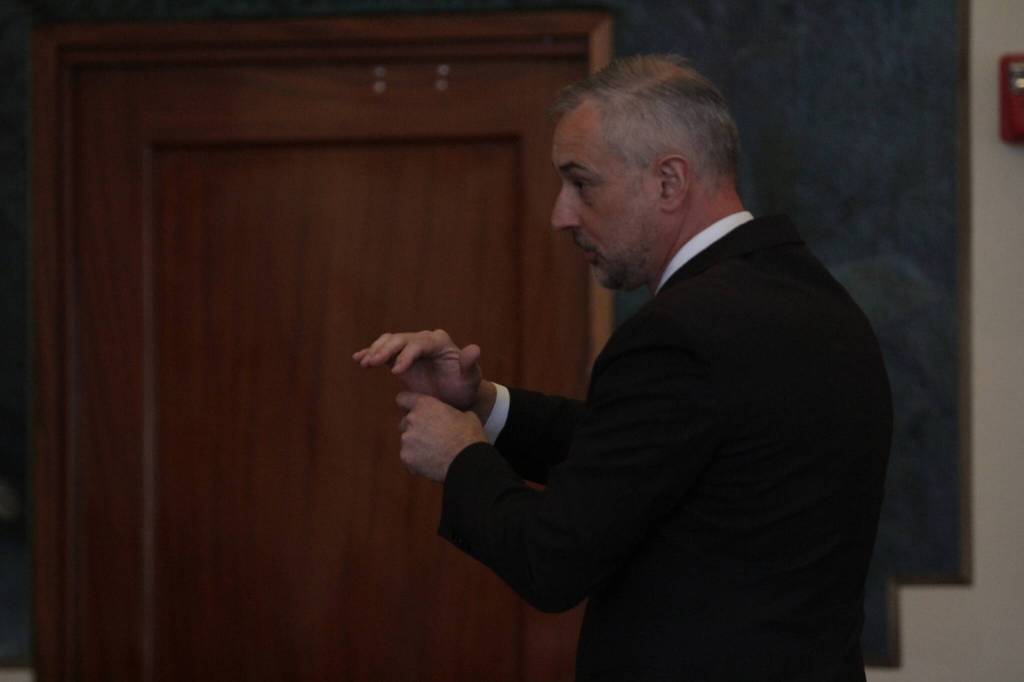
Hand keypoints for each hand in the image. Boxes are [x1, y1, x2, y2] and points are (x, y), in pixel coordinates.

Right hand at [353, 330, 481, 410]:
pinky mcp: (400, 357)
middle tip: (372, 363)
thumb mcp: (470, 379)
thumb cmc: (464, 388)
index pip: (419, 344)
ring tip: (364, 362)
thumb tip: (474, 349)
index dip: (406, 355)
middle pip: (401, 339)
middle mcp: (424, 340)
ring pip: (389, 342)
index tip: (395, 372)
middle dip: (385, 350)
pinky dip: (370, 353)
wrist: (456, 397)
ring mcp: (410, 347)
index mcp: (439, 342)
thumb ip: (470, 365)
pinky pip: (384, 351)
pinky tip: (358, 359)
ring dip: (375, 350)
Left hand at [396, 392, 485, 481]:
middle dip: (414, 428)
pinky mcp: (406, 457)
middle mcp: (411, 419)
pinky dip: (416, 461)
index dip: (407, 404)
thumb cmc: (469, 435)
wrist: (467, 462)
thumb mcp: (465, 415)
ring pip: (407, 441)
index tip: (412, 410)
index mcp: (424, 405)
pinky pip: (408, 457)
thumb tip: (452, 416)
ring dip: (416, 445)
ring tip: (433, 453)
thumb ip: (450, 412)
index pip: (403, 398)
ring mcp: (406, 439)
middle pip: (405, 422)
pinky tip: (430, 464)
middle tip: (430, 436)